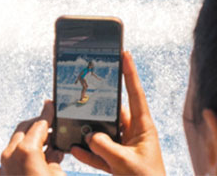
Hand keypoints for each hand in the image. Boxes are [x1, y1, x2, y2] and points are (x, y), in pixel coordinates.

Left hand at [0, 100, 65, 175]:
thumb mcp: (58, 175)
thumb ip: (54, 158)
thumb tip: (54, 151)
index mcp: (26, 151)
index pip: (39, 124)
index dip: (47, 113)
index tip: (51, 104)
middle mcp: (10, 156)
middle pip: (24, 128)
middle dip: (38, 123)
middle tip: (52, 123)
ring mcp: (5, 166)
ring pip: (17, 142)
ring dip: (32, 138)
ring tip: (49, 142)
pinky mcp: (4, 174)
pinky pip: (14, 156)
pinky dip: (26, 152)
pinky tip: (40, 157)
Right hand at [71, 52, 164, 174]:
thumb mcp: (127, 163)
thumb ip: (106, 148)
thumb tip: (89, 137)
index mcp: (144, 127)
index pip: (136, 94)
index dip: (130, 73)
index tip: (124, 53)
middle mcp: (134, 134)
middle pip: (114, 113)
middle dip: (98, 106)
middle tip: (84, 91)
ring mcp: (124, 147)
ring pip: (103, 134)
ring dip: (89, 132)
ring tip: (73, 124)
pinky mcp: (116, 162)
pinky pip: (98, 153)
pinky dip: (87, 152)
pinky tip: (74, 149)